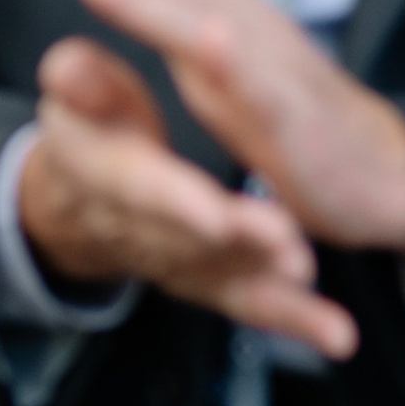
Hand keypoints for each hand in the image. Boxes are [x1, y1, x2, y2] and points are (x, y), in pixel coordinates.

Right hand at [20, 39, 358, 359]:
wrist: (80, 199)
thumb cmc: (92, 130)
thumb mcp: (75, 94)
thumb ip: (79, 81)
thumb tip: (69, 70)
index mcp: (101, 172)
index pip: (135, 187)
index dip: (172, 201)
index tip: (215, 216)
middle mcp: (140, 228)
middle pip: (189, 242)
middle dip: (238, 246)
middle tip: (287, 247)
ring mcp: (179, 260)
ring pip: (223, 276)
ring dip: (269, 286)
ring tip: (307, 272)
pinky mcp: (210, 280)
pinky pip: (249, 304)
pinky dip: (295, 321)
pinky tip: (335, 335)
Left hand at [52, 0, 404, 259]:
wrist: (386, 179)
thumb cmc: (301, 124)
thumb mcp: (229, 70)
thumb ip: (188, 27)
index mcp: (236, 23)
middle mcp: (255, 34)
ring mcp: (276, 73)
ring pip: (211, 25)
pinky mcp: (296, 121)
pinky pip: (263, 89)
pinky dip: (235, 60)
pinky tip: (208, 38)